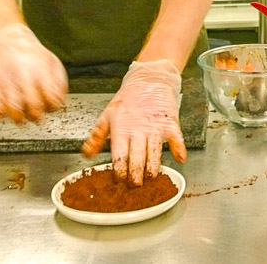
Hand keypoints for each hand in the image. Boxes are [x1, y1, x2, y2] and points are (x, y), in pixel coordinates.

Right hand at [0, 23, 67, 122]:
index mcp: (41, 72)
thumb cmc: (29, 52)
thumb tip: (60, 101)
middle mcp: (24, 76)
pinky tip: (4, 110)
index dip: (53, 106)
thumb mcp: (52, 62)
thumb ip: (59, 82)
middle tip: (36, 115)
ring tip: (21, 116)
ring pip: (13, 109)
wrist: (5, 36)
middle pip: (33, 107)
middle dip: (36, 116)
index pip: (52, 99)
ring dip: (19, 118)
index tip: (50, 106)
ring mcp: (6, 80)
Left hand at [82, 59, 185, 184]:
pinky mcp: (170, 122)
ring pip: (155, 151)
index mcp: (121, 130)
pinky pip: (176, 137)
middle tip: (134, 187)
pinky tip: (180, 159)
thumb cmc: (129, 98)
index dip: (119, 169)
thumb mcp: (108, 115)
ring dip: (153, 166)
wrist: (149, 80)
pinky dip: (179, 148)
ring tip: (151, 178)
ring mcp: (155, 127)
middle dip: (136, 174)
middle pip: (137, 156)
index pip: (119, 154)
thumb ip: (97, 136)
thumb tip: (86, 154)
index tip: (119, 180)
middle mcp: (138, 130)